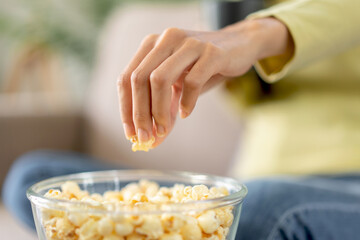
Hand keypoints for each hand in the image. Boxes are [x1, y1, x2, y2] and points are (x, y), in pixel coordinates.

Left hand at [117, 18, 288, 147]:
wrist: (239, 46)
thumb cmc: (203, 68)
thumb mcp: (179, 87)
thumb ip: (165, 110)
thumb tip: (152, 142)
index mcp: (152, 45)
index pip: (126, 78)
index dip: (126, 108)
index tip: (131, 134)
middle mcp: (166, 39)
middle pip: (139, 79)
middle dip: (139, 113)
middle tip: (146, 138)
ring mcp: (188, 43)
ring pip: (160, 79)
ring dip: (159, 111)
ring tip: (164, 130)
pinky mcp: (212, 52)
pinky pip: (192, 82)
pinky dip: (187, 102)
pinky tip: (186, 113)